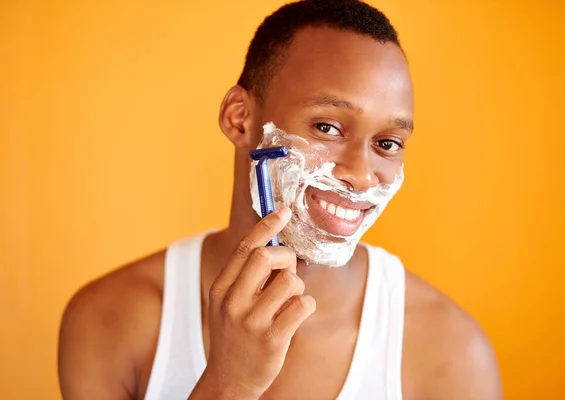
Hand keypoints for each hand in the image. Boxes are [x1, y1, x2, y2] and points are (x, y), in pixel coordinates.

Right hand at [194, 208, 315, 399]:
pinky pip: (303, 305)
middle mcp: (233, 302)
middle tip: (288, 269)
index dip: (267, 225)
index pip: (244, 247)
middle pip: (265, 257)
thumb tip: (276, 246)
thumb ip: (246, 277)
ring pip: (290, 281)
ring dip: (297, 286)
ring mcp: (252, 322)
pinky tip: (296, 316)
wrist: (228, 382)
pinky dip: (306, 305)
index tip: (283, 211)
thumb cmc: (235, 335)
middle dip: (285, 257)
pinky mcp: (272, 339)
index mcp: (221, 289)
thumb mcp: (228, 304)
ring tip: (289, 300)